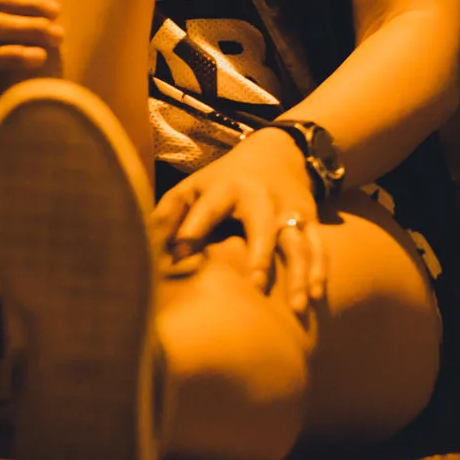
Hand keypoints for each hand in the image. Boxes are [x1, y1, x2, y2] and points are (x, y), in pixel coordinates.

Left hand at [150, 127, 326, 316]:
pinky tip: (317, 295)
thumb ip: (168, 216)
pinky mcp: (309, 219)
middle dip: (260, 254)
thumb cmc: (222, 182)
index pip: (210, 206)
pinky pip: (318, 245)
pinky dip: (320, 268)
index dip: (195, 225)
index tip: (181, 251)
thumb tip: (138, 247)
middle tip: (256, 286)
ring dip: (300, 272)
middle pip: (263, 225)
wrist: (278, 153)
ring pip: (298, 241)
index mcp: (227, 188)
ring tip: (298, 306)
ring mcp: (289, 210)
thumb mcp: (194, 188)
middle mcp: (262, 198)